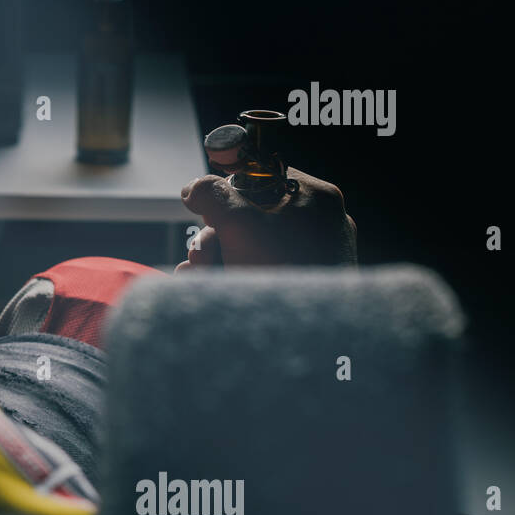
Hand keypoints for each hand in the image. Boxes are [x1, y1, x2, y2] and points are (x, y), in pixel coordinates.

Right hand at [176, 166, 357, 270]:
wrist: (312, 337)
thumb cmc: (282, 272)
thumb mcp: (239, 224)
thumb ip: (212, 195)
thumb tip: (194, 188)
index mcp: (315, 197)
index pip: (260, 176)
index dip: (228, 193)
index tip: (210, 215)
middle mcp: (320, 223)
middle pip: (252, 215)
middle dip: (215, 236)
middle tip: (199, 257)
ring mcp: (314, 256)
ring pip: (253, 245)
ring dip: (216, 258)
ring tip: (199, 277)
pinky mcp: (303, 283)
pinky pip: (263, 269)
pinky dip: (234, 275)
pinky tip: (212, 288)